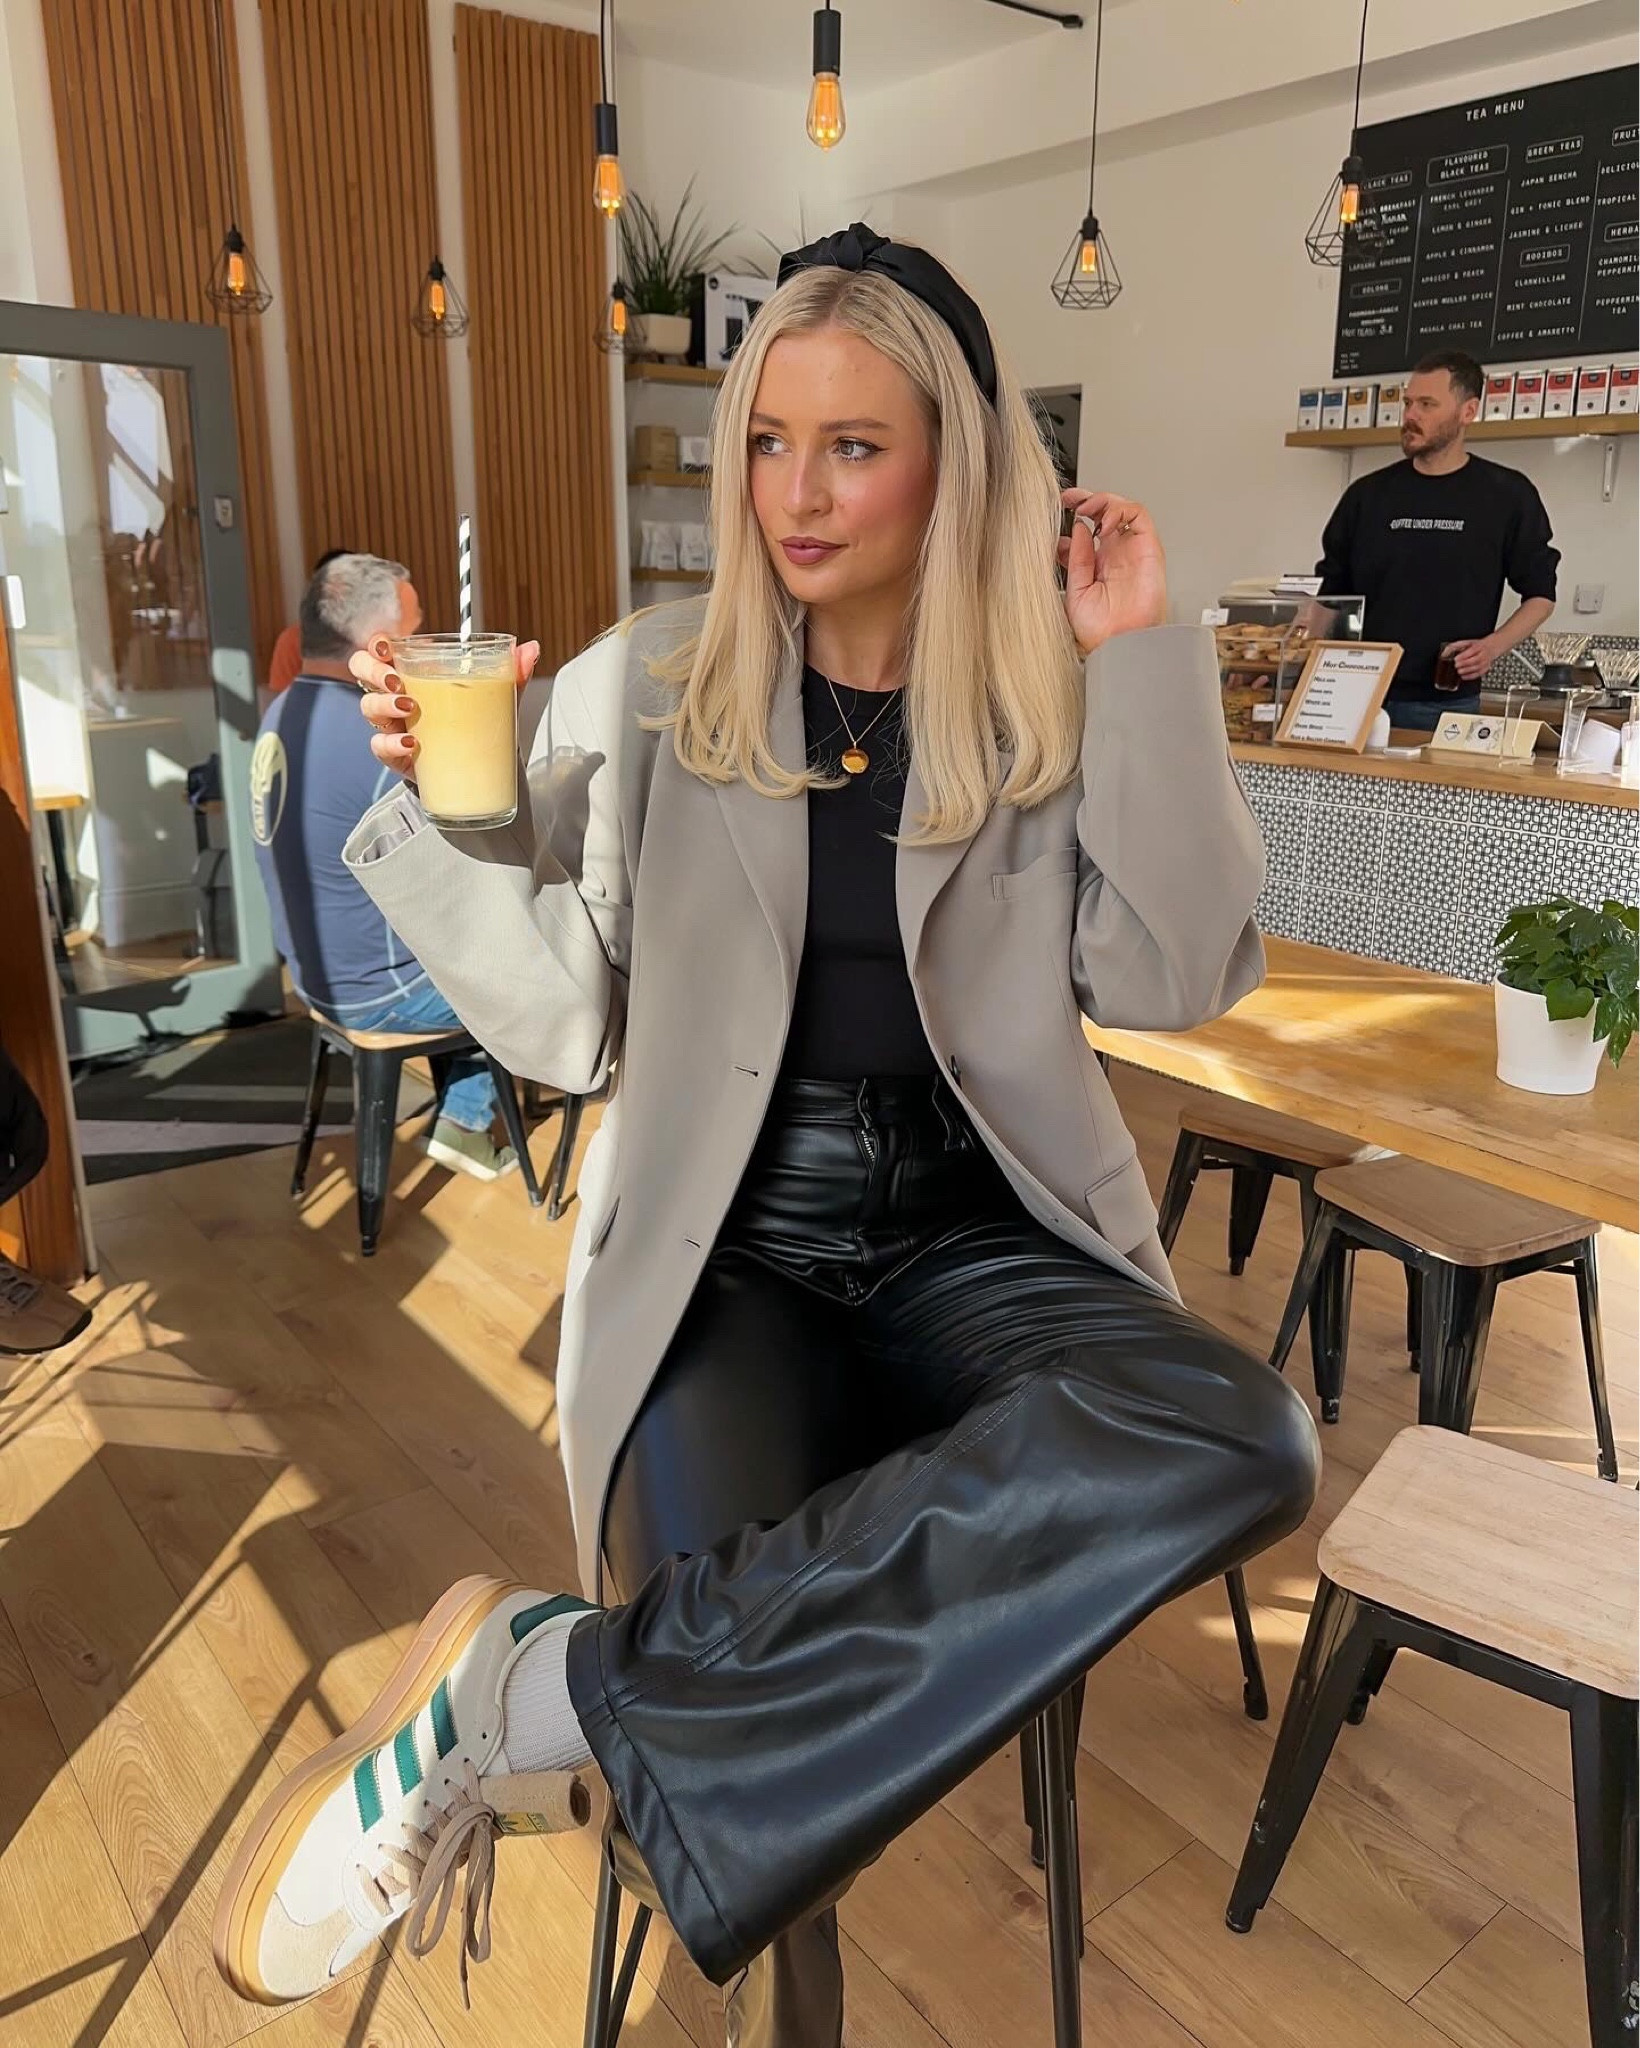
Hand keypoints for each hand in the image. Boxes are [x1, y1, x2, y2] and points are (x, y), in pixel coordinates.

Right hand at [350, 634, 540, 775]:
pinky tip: (411, 744)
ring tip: (409, 707)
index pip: (380, 649)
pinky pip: (379, 746)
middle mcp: (395, 695)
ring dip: (384, 704)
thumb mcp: (493, 698)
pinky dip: (391, 744)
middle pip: (363, 671)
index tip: (387, 647)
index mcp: (413, 673)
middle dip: (374, 671)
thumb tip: (531, 649)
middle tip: (398, 680)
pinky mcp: (395, 755)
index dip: (376, 644)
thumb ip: (511, 675)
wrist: (475, 768)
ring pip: (368, 707)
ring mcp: (392, 725)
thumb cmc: (474, 724)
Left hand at [1057, 489, 1166, 655]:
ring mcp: (1132, 549)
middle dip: (1086, 498)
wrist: (1119, 644)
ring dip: (1103, 500)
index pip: (1086, 528)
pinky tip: (1104, 522)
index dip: (1073, 514)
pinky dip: (1121, 509)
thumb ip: (1076, 559)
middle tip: (1069, 499)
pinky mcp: (1148, 547)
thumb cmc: (1099, 631)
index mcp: (1096, 563)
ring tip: (1086, 509)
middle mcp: (1115, 553)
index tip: (1056, 508)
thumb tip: (1078, 529)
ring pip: (1123, 508)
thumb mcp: (1075, 591)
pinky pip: (1139, 515)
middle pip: (1104, 512)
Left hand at [1445, 635, 1499, 682]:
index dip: (1463, 656)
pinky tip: (1463, 676)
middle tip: (1456, 665)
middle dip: (1464, 664)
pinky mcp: (1485, 669)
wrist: (1492, 647)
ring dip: (1467, 671)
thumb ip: (1456, 646)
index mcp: (1479, 646)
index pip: (1472, 651)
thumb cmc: (1478, 645)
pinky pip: (1478, 674)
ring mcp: (1486, 662)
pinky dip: (1470, 676)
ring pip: (1477, 668)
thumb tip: (1445, 652)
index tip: (1455, 659)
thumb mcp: (1468, 642)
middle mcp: (1484, 654)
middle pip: (1475, 660)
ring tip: (1459, 671)